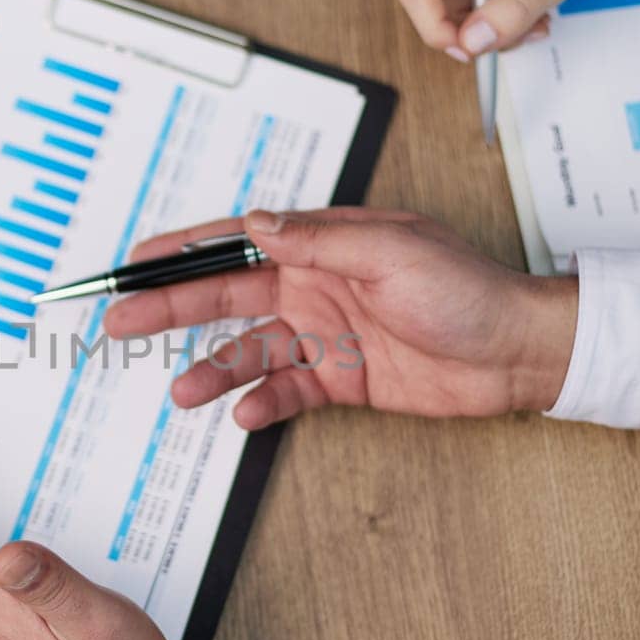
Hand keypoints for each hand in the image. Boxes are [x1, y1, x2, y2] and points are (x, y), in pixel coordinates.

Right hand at [103, 208, 576, 426]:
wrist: (518, 352)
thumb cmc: (467, 289)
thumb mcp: (390, 252)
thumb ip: (316, 240)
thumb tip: (254, 225)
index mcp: (321, 243)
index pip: (236, 242)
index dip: (182, 251)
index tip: (133, 263)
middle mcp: (315, 284)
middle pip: (226, 297)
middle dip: (170, 308)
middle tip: (121, 322)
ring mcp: (325, 333)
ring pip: (250, 350)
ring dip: (213, 368)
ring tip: (182, 390)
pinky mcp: (342, 378)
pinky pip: (287, 391)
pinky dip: (263, 403)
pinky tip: (246, 414)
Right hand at [399, 0, 631, 60]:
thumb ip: (512, 11)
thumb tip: (470, 43)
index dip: (438, 31)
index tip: (474, 49)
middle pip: (436, 11)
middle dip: (478, 34)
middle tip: (524, 29)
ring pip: (457, 17)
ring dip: (496, 30)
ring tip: (537, 19)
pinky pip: (473, 10)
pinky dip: (501, 21)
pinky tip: (531, 12)